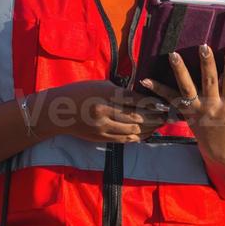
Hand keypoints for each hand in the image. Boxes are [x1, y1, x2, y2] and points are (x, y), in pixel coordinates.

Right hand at [39, 80, 170, 143]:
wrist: (58, 112)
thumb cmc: (80, 93)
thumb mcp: (99, 85)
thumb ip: (119, 91)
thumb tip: (140, 97)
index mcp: (106, 93)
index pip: (135, 99)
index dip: (152, 103)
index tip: (164, 104)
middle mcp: (105, 110)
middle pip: (137, 117)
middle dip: (154, 117)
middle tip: (166, 116)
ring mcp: (103, 126)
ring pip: (133, 131)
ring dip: (148, 129)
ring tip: (158, 125)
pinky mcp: (101, 137)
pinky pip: (124, 139)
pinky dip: (137, 137)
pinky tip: (145, 134)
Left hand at [138, 46, 224, 163]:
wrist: (223, 150)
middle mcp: (212, 106)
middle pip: (209, 82)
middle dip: (207, 64)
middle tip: (204, 47)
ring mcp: (196, 110)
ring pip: (187, 89)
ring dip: (180, 71)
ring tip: (173, 55)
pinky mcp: (184, 112)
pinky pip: (169, 100)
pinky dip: (156, 90)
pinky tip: (144, 80)